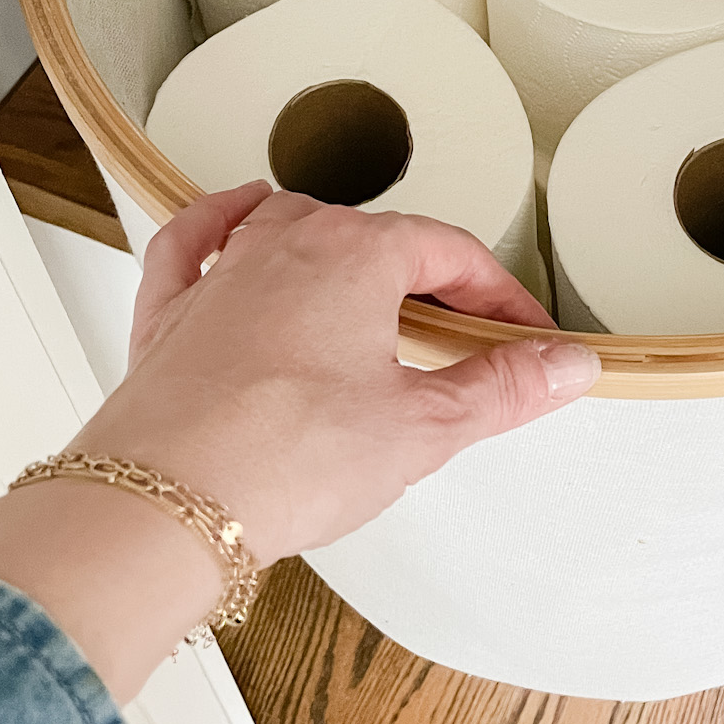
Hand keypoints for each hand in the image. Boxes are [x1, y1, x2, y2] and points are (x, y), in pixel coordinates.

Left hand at [77, 181, 598, 563]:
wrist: (161, 503)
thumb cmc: (279, 458)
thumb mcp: (421, 428)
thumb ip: (501, 389)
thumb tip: (562, 364)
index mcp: (354, 255)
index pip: (451, 253)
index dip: (499, 296)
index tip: (524, 336)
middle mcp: (282, 245)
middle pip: (375, 237)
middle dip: (428, 279)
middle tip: (462, 332)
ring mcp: (218, 274)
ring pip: (287, 225)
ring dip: (337, 246)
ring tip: (368, 281)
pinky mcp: (167, 314)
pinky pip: (195, 244)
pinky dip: (220, 226)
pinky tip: (237, 221)